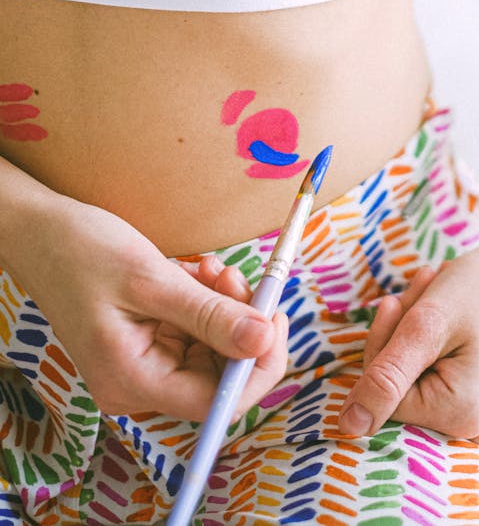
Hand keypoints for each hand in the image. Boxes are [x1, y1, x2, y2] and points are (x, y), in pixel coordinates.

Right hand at [15, 195, 288, 420]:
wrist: (44, 233)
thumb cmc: (84, 253)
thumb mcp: (153, 282)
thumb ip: (210, 316)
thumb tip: (264, 340)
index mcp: (133, 382)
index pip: (216, 403)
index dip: (256, 365)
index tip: (275, 316)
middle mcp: (139, 384)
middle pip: (219, 374)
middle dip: (240, 324)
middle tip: (237, 277)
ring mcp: (144, 362)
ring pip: (213, 347)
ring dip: (224, 305)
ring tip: (210, 268)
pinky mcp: (149, 340)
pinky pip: (196, 330)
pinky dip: (206, 300)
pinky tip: (196, 271)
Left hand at [337, 232, 478, 443]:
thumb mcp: (426, 325)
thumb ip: (386, 377)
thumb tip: (348, 426)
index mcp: (461, 414)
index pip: (383, 396)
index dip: (382, 346)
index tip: (397, 302)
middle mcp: (473, 430)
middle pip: (399, 390)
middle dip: (398, 336)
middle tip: (421, 288)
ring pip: (413, 379)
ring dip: (411, 333)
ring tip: (434, 291)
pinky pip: (434, 378)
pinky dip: (428, 342)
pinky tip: (442, 311)